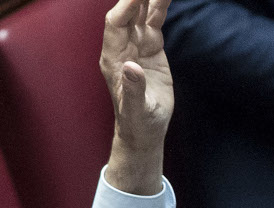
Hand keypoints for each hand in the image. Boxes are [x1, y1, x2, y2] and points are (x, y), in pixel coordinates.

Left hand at [101, 0, 172, 194]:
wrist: (145, 129)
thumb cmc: (137, 123)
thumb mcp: (136, 109)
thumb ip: (133, 89)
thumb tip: (132, 67)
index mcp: (113, 58)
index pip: (116, 23)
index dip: (126, 6)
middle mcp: (123, 46)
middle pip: (127, 12)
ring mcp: (137, 45)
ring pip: (141, 13)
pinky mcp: (152, 48)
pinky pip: (154, 22)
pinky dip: (159, 7)